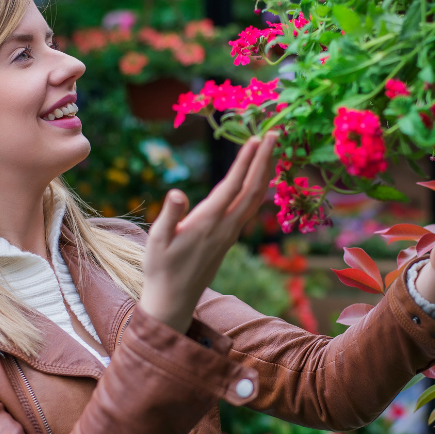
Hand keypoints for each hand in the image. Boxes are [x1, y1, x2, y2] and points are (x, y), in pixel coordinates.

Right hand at [139, 131, 277, 333]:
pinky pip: (250, 207)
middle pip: (252, 189)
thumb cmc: (160, 268)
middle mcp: (225, 227)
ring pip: (255, 198)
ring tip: (274, 149)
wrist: (175, 300)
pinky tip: (261, 178)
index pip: (231, 187)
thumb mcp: (157, 241)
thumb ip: (169, 216)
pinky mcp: (230, 237)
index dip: (245, 162)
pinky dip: (259, 187)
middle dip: (265, 160)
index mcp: (207, 223)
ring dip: (266, 172)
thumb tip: (176, 193)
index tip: (256, 139)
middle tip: (276, 133)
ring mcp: (231, 233)